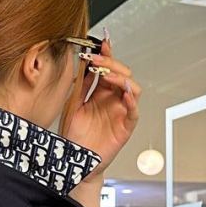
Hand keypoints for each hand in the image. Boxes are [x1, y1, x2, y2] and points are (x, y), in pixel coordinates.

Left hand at [61, 32, 141, 170]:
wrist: (74, 161)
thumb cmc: (74, 137)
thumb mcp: (72, 106)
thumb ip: (80, 86)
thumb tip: (83, 63)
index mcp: (100, 94)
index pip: (108, 70)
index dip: (107, 56)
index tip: (101, 45)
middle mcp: (112, 101)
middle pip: (122, 75)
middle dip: (112, 65)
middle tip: (98, 61)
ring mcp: (120, 113)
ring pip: (133, 89)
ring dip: (123, 79)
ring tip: (109, 76)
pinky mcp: (125, 128)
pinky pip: (133, 112)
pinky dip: (132, 102)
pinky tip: (125, 93)